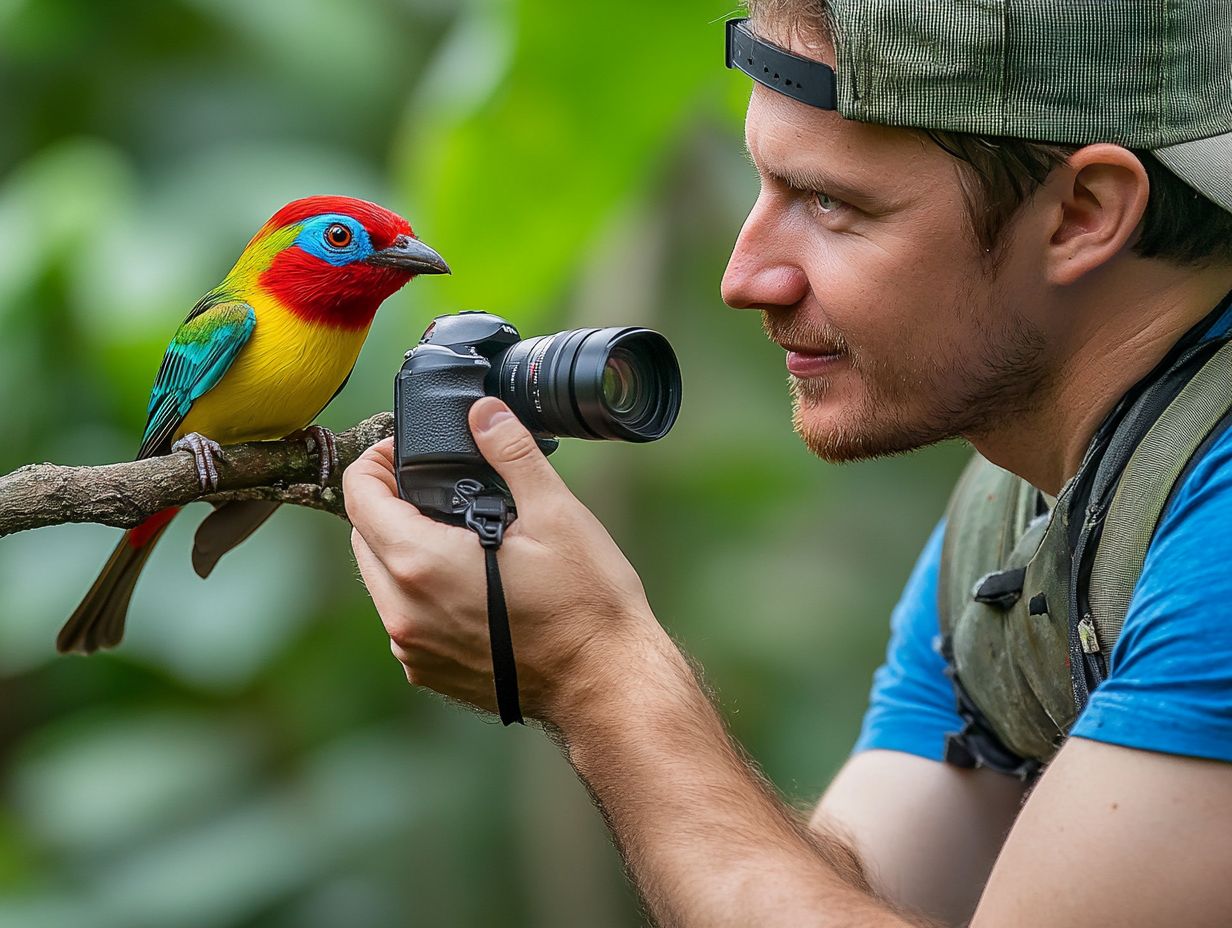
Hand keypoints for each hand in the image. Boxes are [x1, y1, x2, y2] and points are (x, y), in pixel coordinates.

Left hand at [343, 397, 656, 723]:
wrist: (604, 683)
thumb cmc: (585, 604)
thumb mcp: (554, 513)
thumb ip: (509, 453)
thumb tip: (484, 412)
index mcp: (421, 564)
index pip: (359, 496)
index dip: (377, 462)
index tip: (407, 451)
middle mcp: (403, 612)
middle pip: (362, 537)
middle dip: (387, 502)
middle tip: (435, 483)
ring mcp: (412, 648)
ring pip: (380, 580)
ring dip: (401, 548)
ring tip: (456, 531)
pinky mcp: (428, 671)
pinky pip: (402, 617)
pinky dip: (419, 591)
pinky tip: (468, 580)